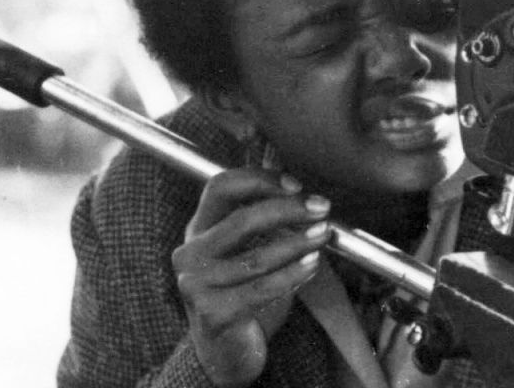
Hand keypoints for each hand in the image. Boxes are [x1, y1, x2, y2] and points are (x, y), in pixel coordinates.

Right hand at [171, 169, 331, 386]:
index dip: (260, 180)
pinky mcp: (214, 314)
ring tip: (323, 236)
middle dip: (288, 210)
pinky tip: (312, 264)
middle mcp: (190, 254)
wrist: (224, 347)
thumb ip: (260, 209)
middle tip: (322, 209)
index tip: (296, 185)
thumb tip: (281, 166)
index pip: (220, 187)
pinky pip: (262, 289)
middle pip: (242, 220)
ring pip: (257, 257)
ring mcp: (198, 285)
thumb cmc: (240, 287)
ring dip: (298, 243)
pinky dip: (293, 274)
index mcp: (197, 228)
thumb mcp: (245, 245)